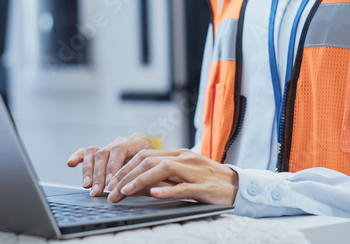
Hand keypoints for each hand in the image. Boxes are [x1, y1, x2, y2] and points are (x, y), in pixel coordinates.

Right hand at [67, 133, 155, 195]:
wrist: (160, 166)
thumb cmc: (160, 171)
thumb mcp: (160, 173)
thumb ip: (153, 179)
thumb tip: (149, 188)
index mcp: (138, 141)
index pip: (120, 149)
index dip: (114, 167)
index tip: (111, 184)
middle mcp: (122, 141)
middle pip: (105, 153)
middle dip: (100, 174)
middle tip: (98, 191)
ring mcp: (111, 146)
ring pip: (94, 153)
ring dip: (89, 171)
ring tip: (88, 187)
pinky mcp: (102, 154)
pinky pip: (87, 152)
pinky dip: (78, 157)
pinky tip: (71, 163)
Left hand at [106, 148, 237, 205]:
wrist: (238, 186)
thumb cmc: (208, 182)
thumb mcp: (184, 175)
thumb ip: (164, 177)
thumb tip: (137, 186)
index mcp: (178, 154)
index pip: (145, 156)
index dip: (125, 168)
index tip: (111, 182)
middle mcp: (185, 159)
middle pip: (149, 161)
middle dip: (126, 176)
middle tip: (112, 192)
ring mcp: (195, 172)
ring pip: (162, 170)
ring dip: (140, 181)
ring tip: (125, 192)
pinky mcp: (204, 187)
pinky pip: (183, 187)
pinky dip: (167, 190)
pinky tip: (154, 195)